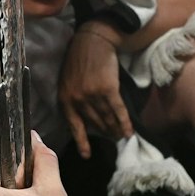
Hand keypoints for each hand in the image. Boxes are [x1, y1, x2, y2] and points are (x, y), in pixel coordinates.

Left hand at [59, 23, 131, 156]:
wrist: (93, 41)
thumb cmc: (80, 59)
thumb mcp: (68, 80)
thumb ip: (73, 98)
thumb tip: (84, 118)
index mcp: (65, 98)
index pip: (74, 126)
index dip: (82, 141)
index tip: (87, 155)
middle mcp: (77, 100)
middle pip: (94, 123)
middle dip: (105, 133)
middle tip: (114, 140)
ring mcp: (92, 95)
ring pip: (107, 119)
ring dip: (115, 129)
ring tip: (121, 137)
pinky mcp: (108, 89)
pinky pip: (118, 111)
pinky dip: (124, 122)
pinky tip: (129, 131)